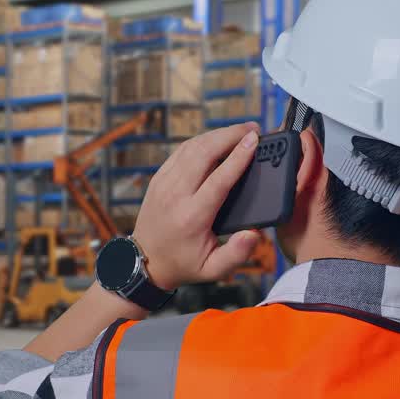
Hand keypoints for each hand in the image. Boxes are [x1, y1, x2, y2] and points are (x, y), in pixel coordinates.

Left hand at [132, 122, 262, 290]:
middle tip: (253, 129)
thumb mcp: (213, 269)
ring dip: (217, 134)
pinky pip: (181, 151)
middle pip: (204, 153)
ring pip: (192, 147)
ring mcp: (164, 183)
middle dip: (230, 135)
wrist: (145, 262)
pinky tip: (217, 139)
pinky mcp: (159, 178)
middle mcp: (175, 195)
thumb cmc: (184, 264)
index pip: (219, 179)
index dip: (239, 157)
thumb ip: (237, 254)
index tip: (255, 140)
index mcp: (192, 217)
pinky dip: (202, 140)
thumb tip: (254, 233)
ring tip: (240, 131)